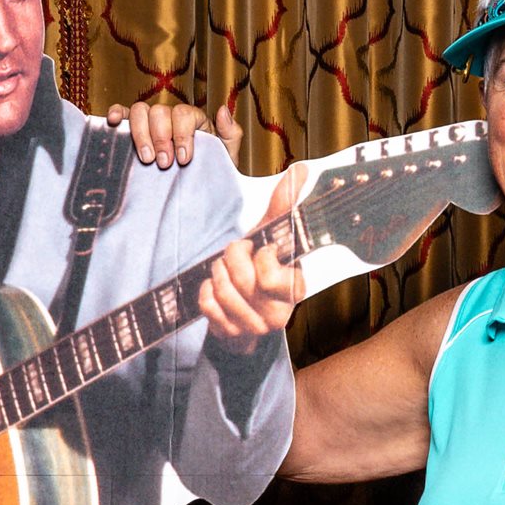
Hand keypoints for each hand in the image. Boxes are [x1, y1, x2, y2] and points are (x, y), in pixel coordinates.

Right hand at [105, 100, 241, 168]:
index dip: (182, 134)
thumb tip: (223, 110)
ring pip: (140, 111)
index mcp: (193, 120)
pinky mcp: (134, 129)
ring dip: (140, 133)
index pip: (184, 114)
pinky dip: (118, 113)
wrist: (196, 191)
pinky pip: (123, 113)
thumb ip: (231, 134)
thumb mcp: (227, 156)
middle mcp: (170, 116)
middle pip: (160, 112)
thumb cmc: (209, 173)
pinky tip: (115, 123)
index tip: (184, 159)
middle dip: (161, 138)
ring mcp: (151, 122)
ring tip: (146, 159)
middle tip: (164, 164)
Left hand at [199, 164, 306, 353]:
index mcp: (296, 288)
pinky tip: (213, 289)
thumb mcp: (271, 237)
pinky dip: (204, 291)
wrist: (241, 310)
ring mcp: (254, 328)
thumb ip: (284, 205)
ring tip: (223, 271)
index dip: (257, 255)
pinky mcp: (230, 335)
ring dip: (216, 274)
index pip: (269, 273)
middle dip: (231, 259)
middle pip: (241, 278)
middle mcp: (279, 313)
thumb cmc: (259, 268)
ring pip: (222, 290)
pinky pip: (207, 304)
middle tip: (235, 257)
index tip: (261, 250)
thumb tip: (300, 170)